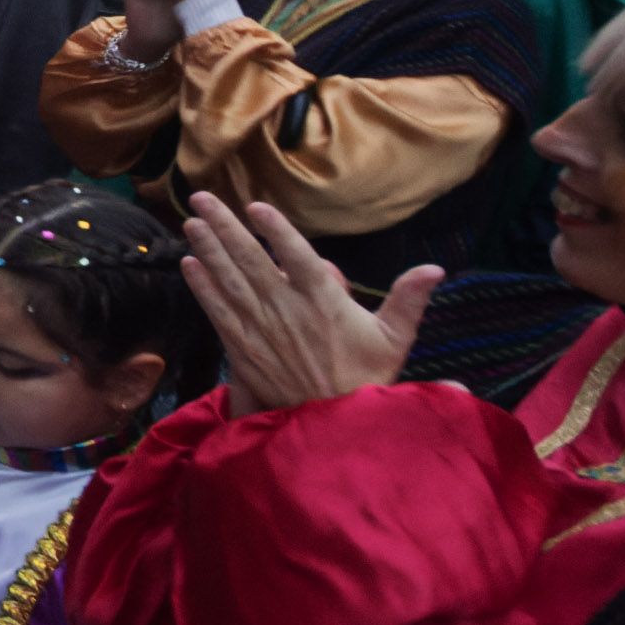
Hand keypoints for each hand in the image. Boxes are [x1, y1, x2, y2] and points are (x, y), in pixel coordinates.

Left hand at [181, 191, 436, 416]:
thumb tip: (436, 268)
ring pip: (229, 281)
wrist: (332, 425)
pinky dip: (202, 288)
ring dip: (209, 249)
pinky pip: (218, 312)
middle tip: (203, 199)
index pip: (297, 257)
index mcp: (323, 302)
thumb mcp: (394, 338)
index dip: (276, 231)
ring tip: (192, 222)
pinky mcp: (242, 348)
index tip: (257, 207)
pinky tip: (188, 264)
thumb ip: (409, 299)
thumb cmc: (365, 378)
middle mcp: (287, 310)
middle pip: (251, 261)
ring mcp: (261, 328)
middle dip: (226, 227)